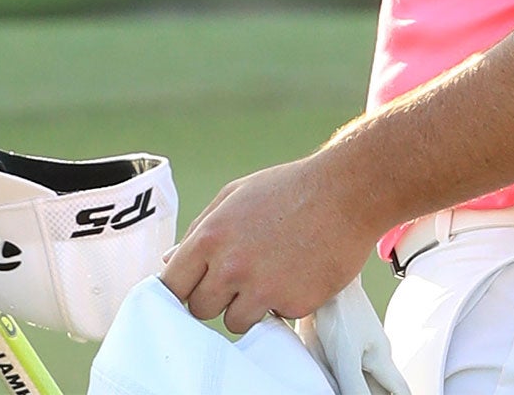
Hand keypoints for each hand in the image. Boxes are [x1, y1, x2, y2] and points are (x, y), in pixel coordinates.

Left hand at [160, 151, 377, 333]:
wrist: (343, 195)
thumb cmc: (287, 190)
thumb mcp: (233, 196)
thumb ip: (199, 230)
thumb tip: (170, 261)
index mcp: (210, 237)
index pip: (171, 284)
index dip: (179, 289)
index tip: (190, 288)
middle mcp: (230, 267)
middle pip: (199, 309)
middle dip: (213, 298)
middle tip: (235, 280)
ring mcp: (261, 289)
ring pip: (233, 323)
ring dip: (245, 308)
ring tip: (266, 278)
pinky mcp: (292, 305)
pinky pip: (272, 320)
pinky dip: (279, 306)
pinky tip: (292, 277)